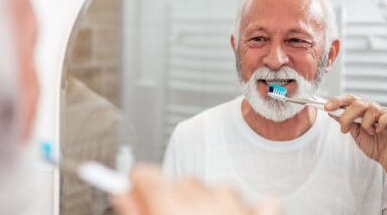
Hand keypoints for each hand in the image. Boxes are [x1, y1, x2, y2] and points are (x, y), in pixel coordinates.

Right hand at [111, 164, 280, 214]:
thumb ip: (137, 212)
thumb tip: (120, 192)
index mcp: (173, 208)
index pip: (145, 175)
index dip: (137, 184)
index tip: (133, 190)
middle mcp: (205, 200)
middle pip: (181, 182)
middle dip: (176, 200)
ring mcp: (238, 204)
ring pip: (216, 190)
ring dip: (210, 206)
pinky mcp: (266, 212)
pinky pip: (254, 200)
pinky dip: (246, 212)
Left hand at [325, 95, 386, 192]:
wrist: (386, 158)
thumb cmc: (373, 144)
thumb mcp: (354, 133)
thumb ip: (345, 122)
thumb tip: (331, 112)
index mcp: (362, 110)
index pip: (350, 99)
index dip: (338, 100)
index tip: (327, 107)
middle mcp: (373, 108)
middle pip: (358, 103)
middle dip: (347, 116)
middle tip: (344, 129)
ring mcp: (384, 113)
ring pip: (372, 109)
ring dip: (366, 124)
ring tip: (369, 132)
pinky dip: (381, 123)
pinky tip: (379, 131)